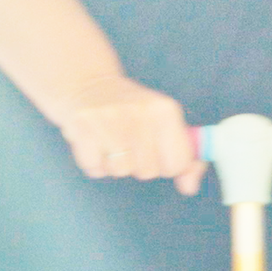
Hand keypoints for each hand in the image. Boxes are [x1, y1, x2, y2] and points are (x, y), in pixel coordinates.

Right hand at [47, 76, 205, 193]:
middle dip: (138, 164)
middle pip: (148, 171)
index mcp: (165, 109)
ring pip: (120, 171)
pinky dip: (93, 162)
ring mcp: (109, 118)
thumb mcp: (164, 123)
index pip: (177, 164)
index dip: (166, 163)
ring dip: (114, 164)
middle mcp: (140, 111)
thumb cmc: (131, 110)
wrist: (86, 83)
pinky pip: (95, 168)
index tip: (155, 149)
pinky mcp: (82, 127)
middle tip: (128, 141)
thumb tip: (189, 187)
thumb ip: (184, 157)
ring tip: (109, 141)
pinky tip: (94, 142)